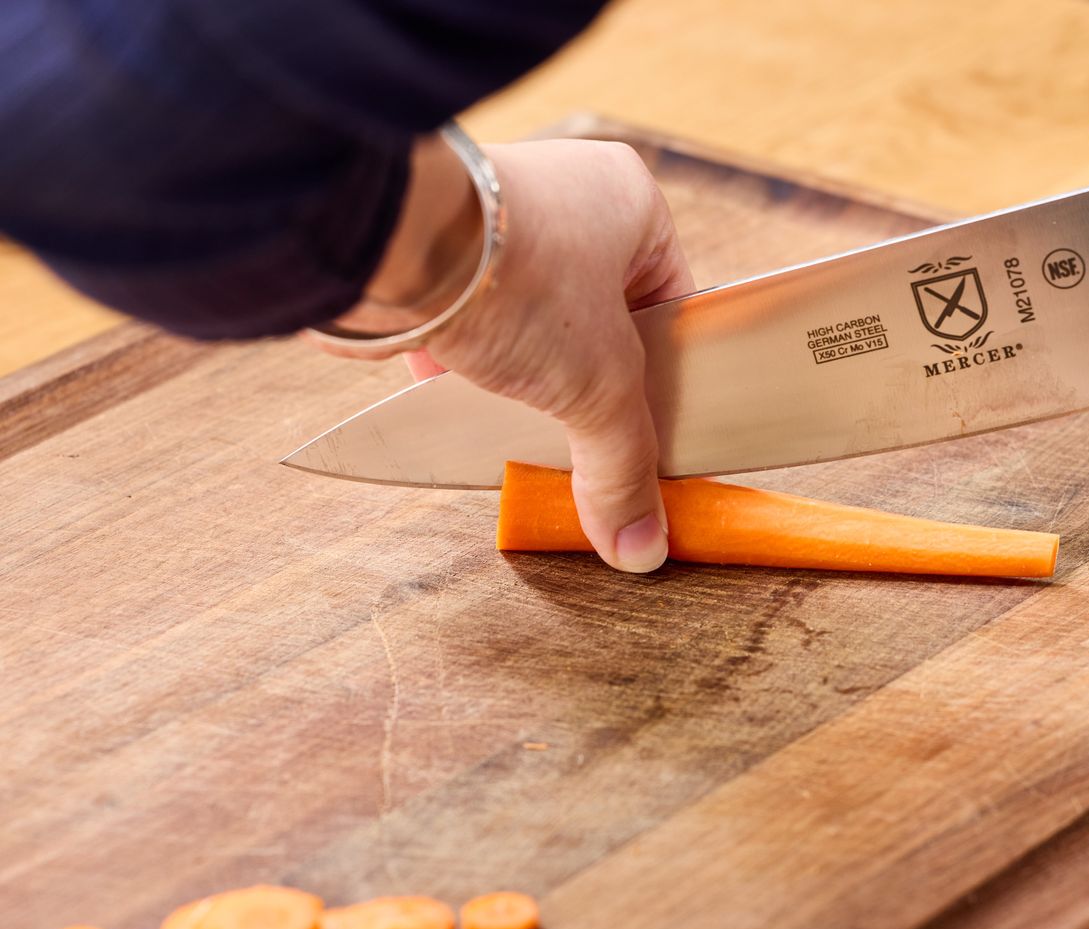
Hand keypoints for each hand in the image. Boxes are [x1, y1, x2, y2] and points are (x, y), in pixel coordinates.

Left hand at [318, 137, 693, 573]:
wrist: (393, 238)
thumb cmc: (518, 276)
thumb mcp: (597, 386)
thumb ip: (623, 467)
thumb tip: (640, 545)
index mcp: (630, 203)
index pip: (671, 305)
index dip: (668, 372)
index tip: (655, 428)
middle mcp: (567, 200)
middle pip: (600, 323)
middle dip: (589, 385)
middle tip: (590, 438)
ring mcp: (498, 219)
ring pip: (534, 327)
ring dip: (529, 380)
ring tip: (526, 423)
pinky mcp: (436, 250)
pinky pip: (473, 322)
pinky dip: (472, 367)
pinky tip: (469, 405)